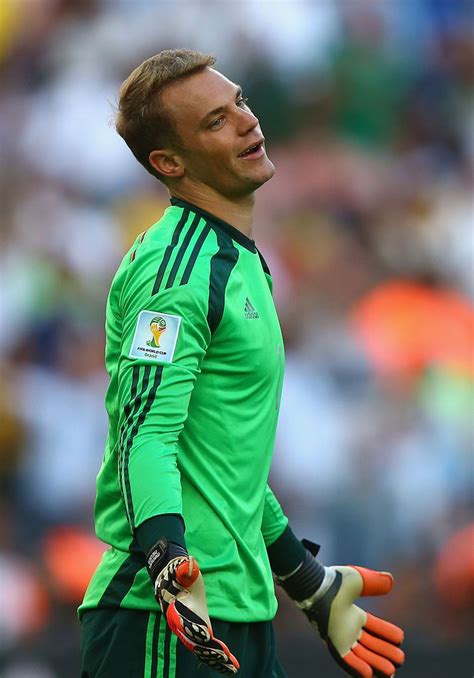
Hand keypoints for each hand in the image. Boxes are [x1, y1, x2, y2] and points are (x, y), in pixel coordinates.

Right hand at [147, 539, 238, 674]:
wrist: (169, 577)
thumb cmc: (179, 573)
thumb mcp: (182, 570)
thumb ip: (184, 570)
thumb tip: (188, 565)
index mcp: (180, 612)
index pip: (190, 627)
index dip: (201, 636)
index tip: (211, 642)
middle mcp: (182, 625)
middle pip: (196, 643)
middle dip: (211, 653)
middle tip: (228, 662)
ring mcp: (187, 630)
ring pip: (200, 649)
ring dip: (214, 658)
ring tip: (231, 667)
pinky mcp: (195, 630)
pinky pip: (203, 647)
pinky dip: (213, 656)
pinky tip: (227, 664)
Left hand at [276, 541, 404, 677]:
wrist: (318, 588)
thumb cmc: (334, 582)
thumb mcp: (358, 580)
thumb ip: (374, 582)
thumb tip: (391, 580)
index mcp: (352, 614)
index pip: (374, 627)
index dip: (387, 633)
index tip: (400, 637)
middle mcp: (347, 627)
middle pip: (370, 644)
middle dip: (385, 652)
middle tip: (400, 659)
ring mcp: (341, 637)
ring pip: (362, 655)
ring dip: (376, 664)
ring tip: (391, 672)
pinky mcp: (334, 644)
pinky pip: (346, 660)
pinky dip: (357, 668)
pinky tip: (369, 675)